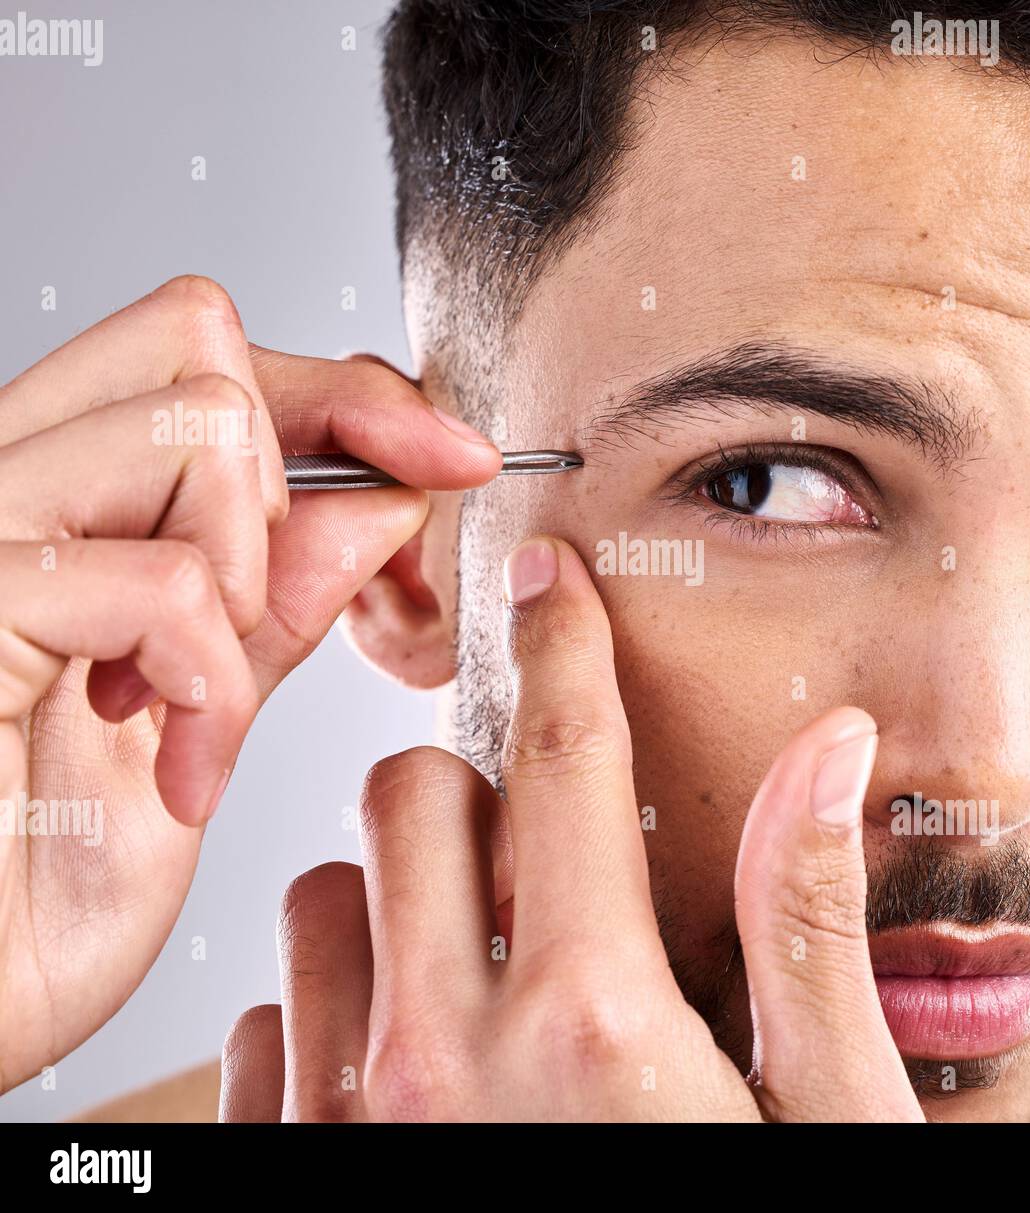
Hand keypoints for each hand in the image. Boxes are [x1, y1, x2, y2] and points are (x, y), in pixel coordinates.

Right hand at [0, 276, 500, 1093]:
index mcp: (53, 508)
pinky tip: (180, 772)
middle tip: (309, 599)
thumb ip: (271, 605)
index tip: (453, 459)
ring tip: (202, 709)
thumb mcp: (192, 724)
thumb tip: (372, 501)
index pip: (207, 356)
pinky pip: (164, 581)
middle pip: (199, 343)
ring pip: (198, 427)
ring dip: (254, 583)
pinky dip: (212, 686)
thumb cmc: (30, 898)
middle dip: (309, 464)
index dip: (349, 398)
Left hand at [220, 537, 922, 1121]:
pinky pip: (272, 1012)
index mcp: (590, 1016)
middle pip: (415, 799)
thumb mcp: (825, 1118)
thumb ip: (807, 922)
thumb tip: (829, 756)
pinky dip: (337, 998)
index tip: (552, 587)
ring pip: (329, 895)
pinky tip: (421, 1051)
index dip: (565, 646)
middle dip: (477, 784)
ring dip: (401, 891)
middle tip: (541, 834)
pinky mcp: (297, 1170)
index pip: (565, 757)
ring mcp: (355, 1123)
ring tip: (482, 950)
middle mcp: (448, 1056)